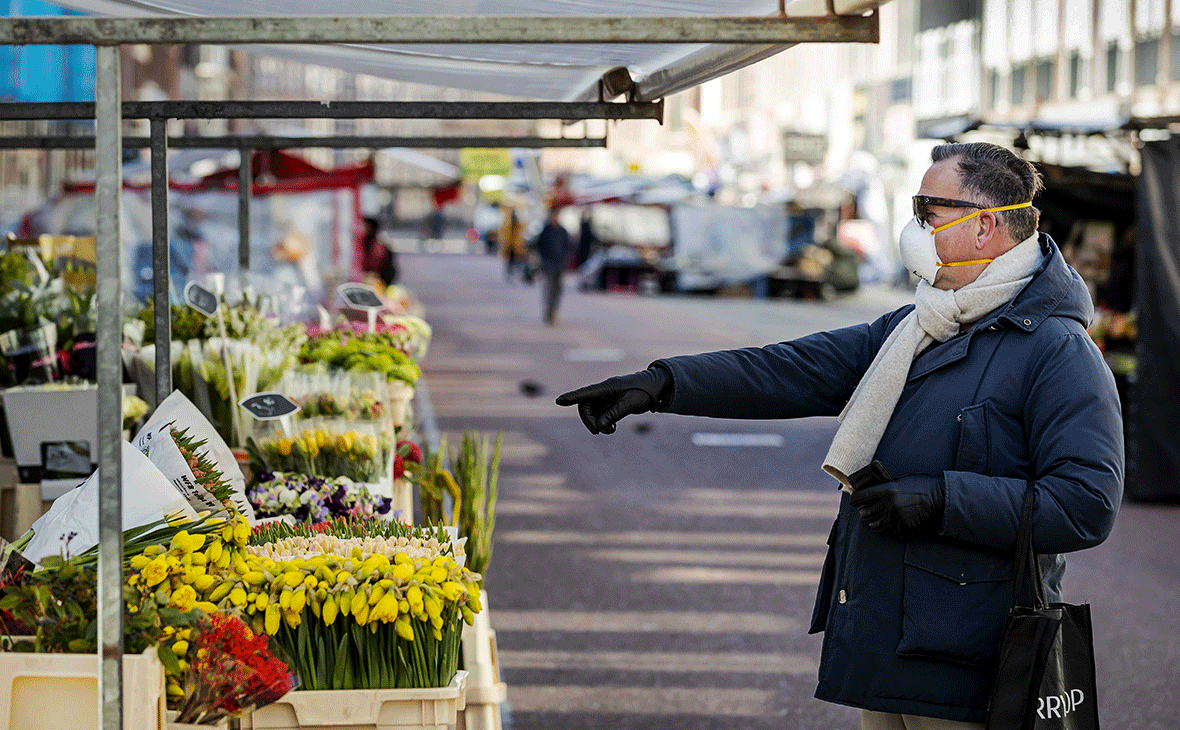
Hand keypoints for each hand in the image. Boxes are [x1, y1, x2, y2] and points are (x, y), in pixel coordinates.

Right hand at [555, 366, 671, 434]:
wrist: (657, 387)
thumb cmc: (644, 391)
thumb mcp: (630, 403)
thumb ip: (614, 414)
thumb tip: (599, 425)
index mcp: (608, 387)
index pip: (586, 393)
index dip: (572, 398)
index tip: (559, 401)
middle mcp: (604, 391)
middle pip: (586, 406)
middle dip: (589, 420)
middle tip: (598, 431)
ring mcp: (607, 397)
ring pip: (592, 412)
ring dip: (597, 423)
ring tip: (610, 430)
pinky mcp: (611, 403)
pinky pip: (600, 414)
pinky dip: (603, 423)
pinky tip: (611, 428)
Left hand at [849, 475, 944, 538]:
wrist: (942, 500)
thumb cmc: (923, 486)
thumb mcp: (902, 481)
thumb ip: (886, 487)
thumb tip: (872, 491)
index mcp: (886, 490)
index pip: (859, 497)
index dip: (855, 499)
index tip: (854, 499)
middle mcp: (888, 506)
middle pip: (865, 514)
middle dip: (865, 511)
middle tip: (867, 509)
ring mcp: (895, 519)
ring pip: (875, 525)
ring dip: (875, 521)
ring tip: (878, 517)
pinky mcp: (902, 529)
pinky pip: (889, 531)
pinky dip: (889, 527)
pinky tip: (893, 521)